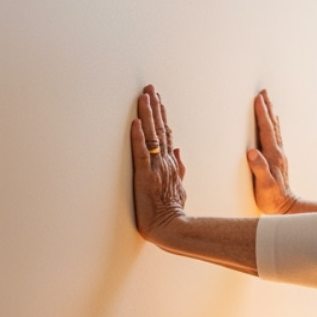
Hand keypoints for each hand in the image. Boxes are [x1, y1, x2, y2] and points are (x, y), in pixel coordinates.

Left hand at [130, 85, 186, 240]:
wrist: (171, 227)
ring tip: (145, 97)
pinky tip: (136, 122)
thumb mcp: (180, 187)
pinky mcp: (145, 176)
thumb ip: (179, 168)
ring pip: (152, 136)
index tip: (158, 99)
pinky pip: (142, 152)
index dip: (161, 116)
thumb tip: (179, 150)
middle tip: (150, 89)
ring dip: (148, 115)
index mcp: (172, 164)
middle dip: (154, 108)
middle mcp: (165, 162)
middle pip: (160, 129)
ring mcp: (156, 168)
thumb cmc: (172, 211)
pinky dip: (138, 137)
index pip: (166, 135)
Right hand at [247, 89, 298, 214]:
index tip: (257, 98)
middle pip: (272, 125)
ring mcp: (279, 155)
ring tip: (267, 101)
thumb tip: (252, 152)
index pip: (266, 130)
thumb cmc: (272, 198)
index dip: (261, 113)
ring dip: (270, 114)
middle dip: (267, 107)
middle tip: (263, 92)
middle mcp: (278, 152)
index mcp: (273, 155)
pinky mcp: (277, 159)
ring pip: (274, 129)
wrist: (285, 207)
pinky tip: (272, 123)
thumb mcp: (264, 186)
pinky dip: (272, 126)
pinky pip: (274, 137)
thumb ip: (259, 169)